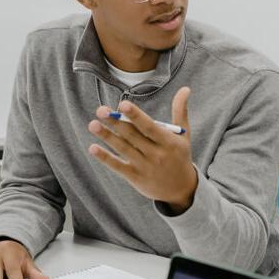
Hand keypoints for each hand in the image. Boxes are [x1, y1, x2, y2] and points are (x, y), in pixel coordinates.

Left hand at [87, 86, 197, 213]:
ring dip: (107, 137)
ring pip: (123, 149)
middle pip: (133, 136)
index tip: (122, 104)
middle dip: (116, 123)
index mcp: (168, 142)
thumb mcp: (184, 135)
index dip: (135, 116)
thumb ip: (180, 111)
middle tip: (100, 110)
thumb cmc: (180, 156)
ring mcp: (145, 167)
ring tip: (93, 124)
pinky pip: (118, 166)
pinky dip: (105, 158)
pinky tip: (93, 148)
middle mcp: (156, 154)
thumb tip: (185, 88)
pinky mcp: (135, 177)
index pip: (149, 127)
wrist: (181, 190)